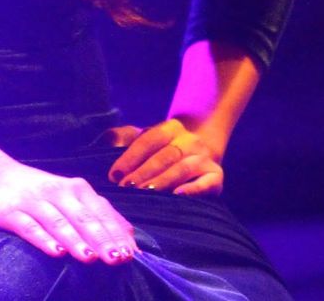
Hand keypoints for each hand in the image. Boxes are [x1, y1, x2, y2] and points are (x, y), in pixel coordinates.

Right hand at [0, 162, 138, 262]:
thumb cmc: (42, 194)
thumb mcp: (72, 198)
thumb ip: (99, 215)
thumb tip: (130, 236)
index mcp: (77, 189)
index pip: (101, 213)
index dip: (116, 234)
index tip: (130, 255)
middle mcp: (58, 192)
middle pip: (84, 218)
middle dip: (101, 239)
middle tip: (116, 259)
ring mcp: (34, 201)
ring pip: (59, 222)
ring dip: (75, 240)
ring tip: (90, 259)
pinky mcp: (12, 212)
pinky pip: (30, 227)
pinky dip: (44, 239)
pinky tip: (56, 253)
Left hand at [106, 118, 223, 195]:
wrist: (200, 151)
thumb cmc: (162, 150)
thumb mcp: (143, 137)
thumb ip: (123, 137)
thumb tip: (107, 140)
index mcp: (170, 128)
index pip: (149, 140)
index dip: (130, 157)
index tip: (114, 175)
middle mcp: (190, 140)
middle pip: (165, 155)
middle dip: (144, 173)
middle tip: (126, 188)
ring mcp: (204, 157)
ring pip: (183, 168)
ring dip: (163, 181)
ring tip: (145, 193)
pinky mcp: (216, 176)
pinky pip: (208, 182)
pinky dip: (194, 189)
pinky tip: (178, 196)